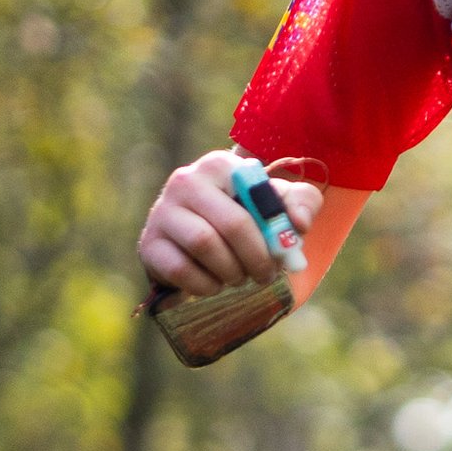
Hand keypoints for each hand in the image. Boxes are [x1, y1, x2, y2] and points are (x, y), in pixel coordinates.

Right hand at [137, 149, 325, 298]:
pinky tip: (214, 284)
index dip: (274, 228)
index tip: (284, 249)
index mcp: (220, 165)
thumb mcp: (279, 205)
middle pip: (232, 224)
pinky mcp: (149, 244)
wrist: (195, 245)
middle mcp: (186, 180)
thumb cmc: (244, 218)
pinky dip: (206, 285)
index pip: (255, 193)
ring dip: (231, 271)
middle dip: (257, 258)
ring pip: (205, 245)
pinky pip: (182, 270)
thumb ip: (302, 204)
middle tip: (266, 275)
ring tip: (239, 277)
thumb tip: (299, 224)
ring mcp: (162, 212)